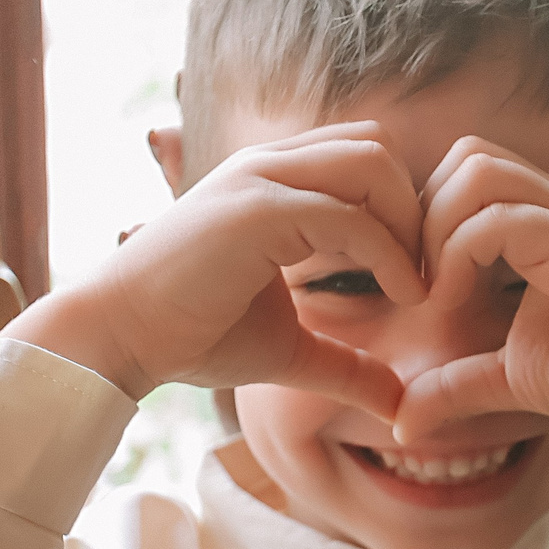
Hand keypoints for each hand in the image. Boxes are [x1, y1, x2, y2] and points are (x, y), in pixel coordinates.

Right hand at [4, 123, 424, 412]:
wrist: (119, 339)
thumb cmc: (193, 336)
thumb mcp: (290, 350)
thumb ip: (347, 364)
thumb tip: (399, 401)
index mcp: (276, 182)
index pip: (366, 157)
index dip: (406, 208)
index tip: (422, 274)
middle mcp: (269, 167)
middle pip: (379, 146)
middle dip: (419, 206)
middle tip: (430, 274)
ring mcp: (260, 181)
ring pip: (372, 163)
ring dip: (410, 222)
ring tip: (417, 285)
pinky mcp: (255, 211)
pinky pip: (347, 216)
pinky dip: (389, 255)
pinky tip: (401, 298)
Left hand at [393, 139, 548, 473]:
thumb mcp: (510, 377)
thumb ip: (455, 384)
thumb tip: (401, 421)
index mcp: (544, 219)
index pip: (467, 170)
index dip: (427, 219)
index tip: (420, 288)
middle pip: (466, 154)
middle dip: (424, 215)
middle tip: (421, 286)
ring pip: (478, 171)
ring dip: (438, 230)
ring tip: (438, 294)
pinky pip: (503, 218)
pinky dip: (460, 255)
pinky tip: (458, 305)